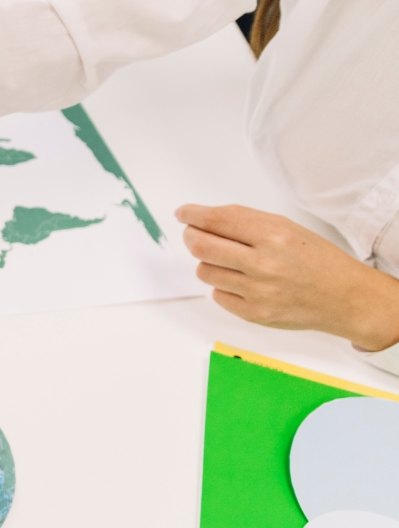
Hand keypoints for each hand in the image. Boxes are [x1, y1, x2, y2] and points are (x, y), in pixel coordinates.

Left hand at [177, 204, 398, 351]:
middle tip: (194, 234)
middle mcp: (263, 264)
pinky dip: (224, 286)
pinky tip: (244, 282)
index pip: (216, 221)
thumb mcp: (286, 227)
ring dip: (210, 263)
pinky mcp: (253, 314)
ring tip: (232, 261)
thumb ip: (244, 221)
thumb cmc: (314, 259)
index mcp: (273, 236)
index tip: (183, 214)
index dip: (193, 215)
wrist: (344, 297)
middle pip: (201, 247)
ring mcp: (257, 292)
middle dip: (192, 237)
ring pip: (205, 271)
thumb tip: (201, 217)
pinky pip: (218, 295)